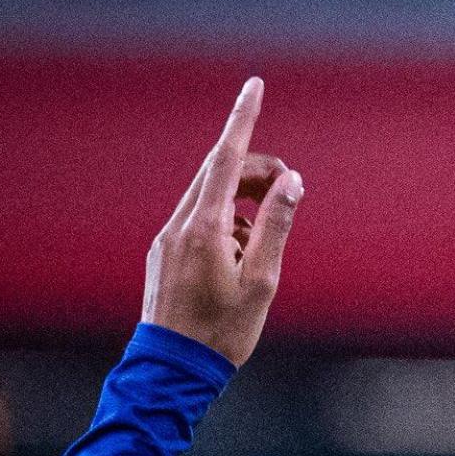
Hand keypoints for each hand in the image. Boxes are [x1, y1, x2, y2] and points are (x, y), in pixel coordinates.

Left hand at [142, 77, 302, 366]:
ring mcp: (167, 239)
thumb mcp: (262, 280)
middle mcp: (180, 225)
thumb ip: (276, 225)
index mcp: (206, 228)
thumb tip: (291, 181)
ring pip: (207, 199)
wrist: (172, 369)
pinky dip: (225, 225)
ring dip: (241, 203)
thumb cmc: (222, 332)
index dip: (243, 120)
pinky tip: (239, 258)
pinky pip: (197, 222)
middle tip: (288, 187)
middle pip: (218, 175)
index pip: (226, 159)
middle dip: (254, 171)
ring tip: (262, 242)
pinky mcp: (163, 254)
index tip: (254, 86)